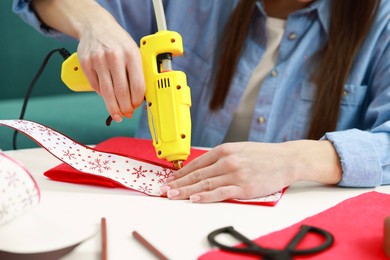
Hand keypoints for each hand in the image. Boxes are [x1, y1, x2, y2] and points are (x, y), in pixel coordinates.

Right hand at [77, 11, 144, 121]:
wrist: (96, 26)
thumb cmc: (118, 42)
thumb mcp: (134, 51)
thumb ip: (137, 71)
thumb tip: (140, 96)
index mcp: (131, 54)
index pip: (137, 85)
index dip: (137, 100)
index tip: (137, 105)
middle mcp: (115, 57)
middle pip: (121, 92)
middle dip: (125, 107)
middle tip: (127, 114)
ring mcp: (99, 60)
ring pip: (107, 92)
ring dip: (113, 108)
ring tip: (117, 114)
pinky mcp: (87, 63)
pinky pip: (96, 86)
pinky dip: (102, 95)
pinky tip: (107, 98)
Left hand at [160, 140, 341, 202]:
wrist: (287, 159)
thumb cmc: (263, 155)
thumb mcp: (239, 149)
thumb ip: (222, 157)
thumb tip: (203, 167)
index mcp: (225, 150)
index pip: (196, 163)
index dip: (180, 173)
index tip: (169, 179)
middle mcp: (227, 160)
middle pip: (197, 174)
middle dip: (178, 183)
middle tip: (163, 189)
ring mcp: (235, 174)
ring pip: (205, 183)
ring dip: (186, 190)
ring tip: (172, 196)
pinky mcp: (244, 187)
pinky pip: (220, 193)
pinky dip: (205, 196)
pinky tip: (194, 198)